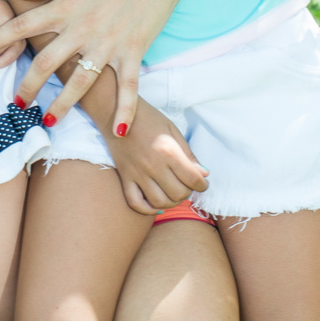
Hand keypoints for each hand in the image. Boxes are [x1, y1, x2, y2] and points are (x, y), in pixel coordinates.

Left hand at [0, 0, 189, 133]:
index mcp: (66, 6)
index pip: (22, 26)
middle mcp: (83, 28)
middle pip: (46, 62)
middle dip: (27, 85)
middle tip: (16, 103)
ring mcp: (109, 43)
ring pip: (81, 81)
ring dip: (64, 104)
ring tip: (49, 121)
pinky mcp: (133, 51)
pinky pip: (128, 87)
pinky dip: (125, 109)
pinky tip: (119, 129)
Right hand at [104, 99, 208, 214]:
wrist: (115, 111)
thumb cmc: (147, 118)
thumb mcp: (172, 129)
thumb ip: (188, 153)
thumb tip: (204, 174)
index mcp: (168, 151)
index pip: (193, 179)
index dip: (202, 185)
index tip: (202, 183)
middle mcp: (153, 165)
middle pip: (178, 193)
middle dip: (188, 193)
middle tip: (187, 186)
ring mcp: (137, 173)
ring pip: (159, 202)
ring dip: (171, 202)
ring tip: (173, 193)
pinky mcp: (124, 177)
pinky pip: (135, 203)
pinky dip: (148, 209)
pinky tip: (155, 204)